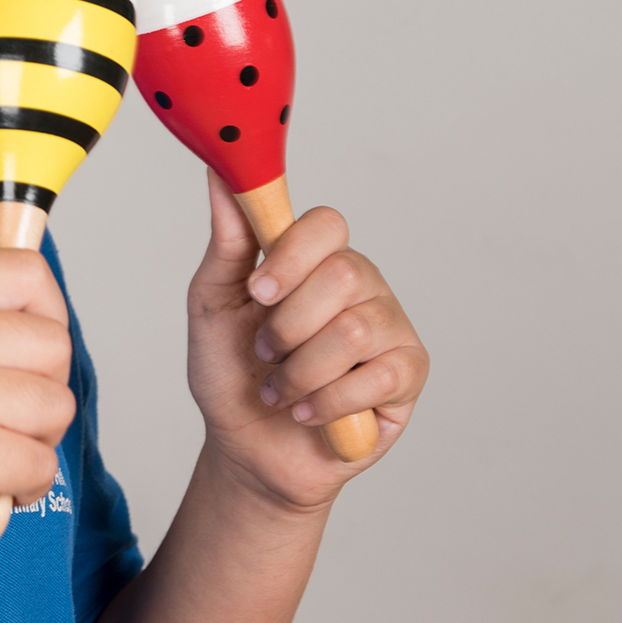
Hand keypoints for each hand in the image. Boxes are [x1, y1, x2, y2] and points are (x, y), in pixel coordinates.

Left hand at [185, 170, 427, 510]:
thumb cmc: (231, 372)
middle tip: (265, 352)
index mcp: (316, 260)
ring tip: (280, 389)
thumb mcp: (213, 303)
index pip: (328, 224)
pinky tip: (306, 412)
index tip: (258, 291)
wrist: (246, 448)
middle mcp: (361, 285)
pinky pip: (380, 375)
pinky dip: (327, 401)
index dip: (294, 254)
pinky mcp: (408, 376)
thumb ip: (228, 240)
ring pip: (356, 329)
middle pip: (345, 274)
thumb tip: (222, 173)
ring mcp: (390, 328)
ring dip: (302, 371)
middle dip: (289, 325)